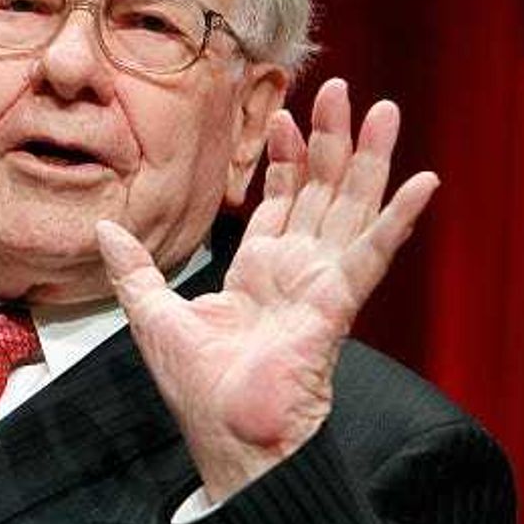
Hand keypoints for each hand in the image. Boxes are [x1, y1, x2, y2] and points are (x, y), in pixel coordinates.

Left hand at [96, 78, 438, 502]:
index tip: (283, 114)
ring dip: (367, 159)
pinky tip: (420, 181)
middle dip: (331, 140)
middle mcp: (297, 271)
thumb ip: (133, 268)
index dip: (285, 159)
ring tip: (382, 109)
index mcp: (259, 272)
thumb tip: (103, 227)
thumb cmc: (198, 389)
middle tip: (341, 89)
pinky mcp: (336, 302)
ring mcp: (321, 283)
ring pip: (351, 207)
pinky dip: (397, 218)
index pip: (281, 202)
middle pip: (322, 192)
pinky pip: (373, 253)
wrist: (225, 434)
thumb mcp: (152, 315)